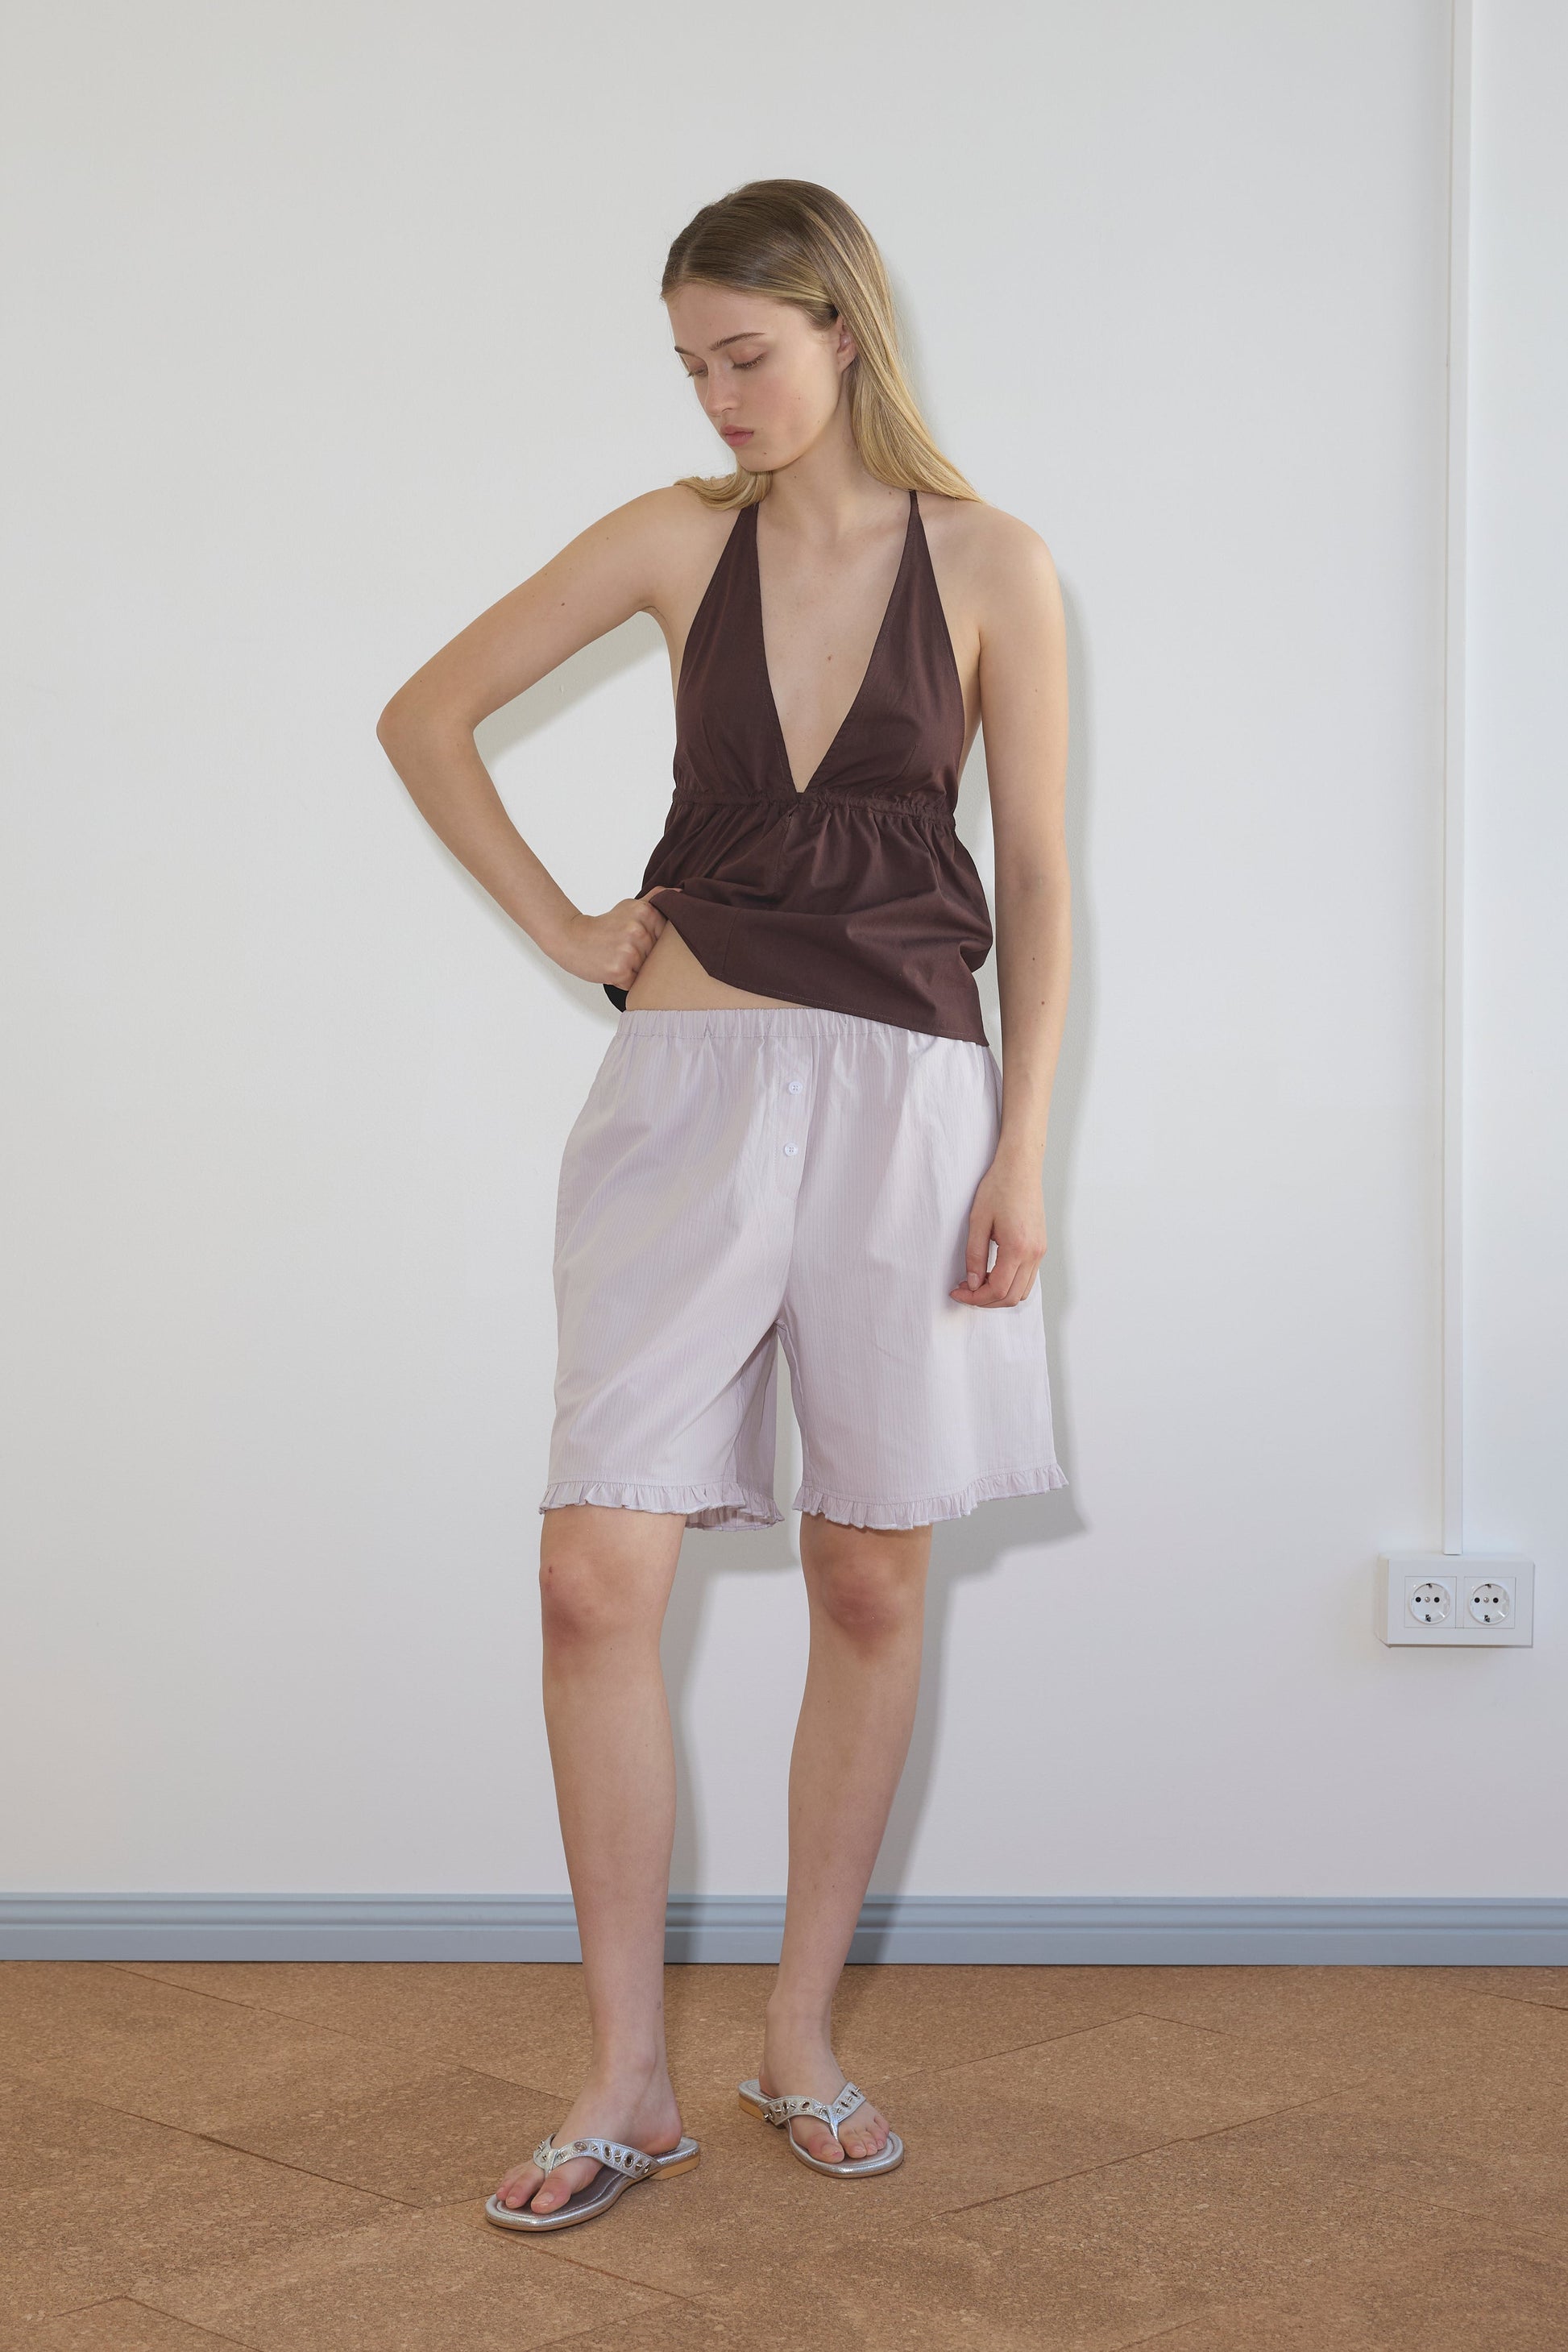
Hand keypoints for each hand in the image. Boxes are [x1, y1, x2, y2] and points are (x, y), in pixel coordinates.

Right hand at [551, 892, 665, 989]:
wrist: (572, 938)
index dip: (653, 941)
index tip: (635, 937)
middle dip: (643, 956)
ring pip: (647, 970)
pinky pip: (634, 982)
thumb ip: (655, 900)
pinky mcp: (620, 970)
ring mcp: (629, 951)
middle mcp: (638, 931)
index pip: (667, 937)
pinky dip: (625, 980)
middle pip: (658, 955)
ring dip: (634, 969)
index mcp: (645, 913)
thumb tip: (680, 892)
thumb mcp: (630, 906)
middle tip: (623, 947)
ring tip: (617, 957)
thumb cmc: (603, 926)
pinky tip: (612, 966)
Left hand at [950, 1157, 1045, 1306]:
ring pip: (1023, 1291)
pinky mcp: (1041, 1247)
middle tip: (964, 1290)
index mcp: (1017, 1248)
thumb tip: (973, 1284)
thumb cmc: (999, 1188)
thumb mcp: (978, 1221)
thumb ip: (975, 1255)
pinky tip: (992, 1273)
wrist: (1020, 1168)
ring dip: (999, 1295)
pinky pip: (1028, 1278)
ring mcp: (1040, 1251)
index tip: (958, 1292)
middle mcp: (1034, 1254)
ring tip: (977, 1282)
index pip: (998, 1290)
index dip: (975, 1298)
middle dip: (986, 1301)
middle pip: (1012, 1297)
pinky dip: (1010, 1284)